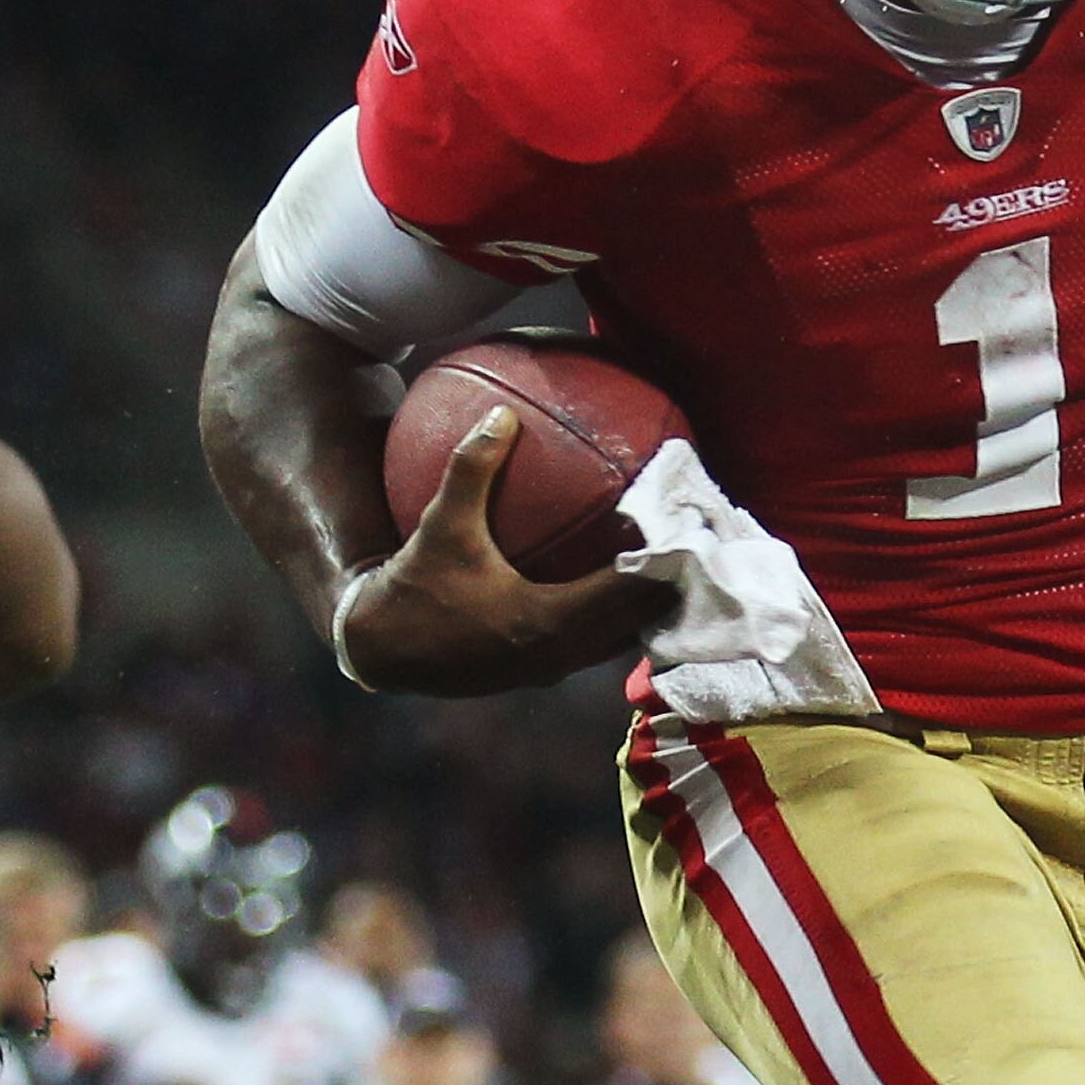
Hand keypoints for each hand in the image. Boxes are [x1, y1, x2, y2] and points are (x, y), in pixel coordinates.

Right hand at [333, 408, 678, 695]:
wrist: (381, 649)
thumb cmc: (414, 587)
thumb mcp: (441, 523)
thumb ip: (473, 468)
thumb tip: (503, 413)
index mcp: (547, 621)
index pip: (628, 590)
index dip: (666, 562)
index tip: (694, 531)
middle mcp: (559, 653)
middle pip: (640, 620)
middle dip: (673, 586)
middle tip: (703, 544)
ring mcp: (552, 668)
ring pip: (623, 640)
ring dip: (649, 607)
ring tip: (678, 567)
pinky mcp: (541, 671)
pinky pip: (598, 643)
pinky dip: (619, 617)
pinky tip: (626, 583)